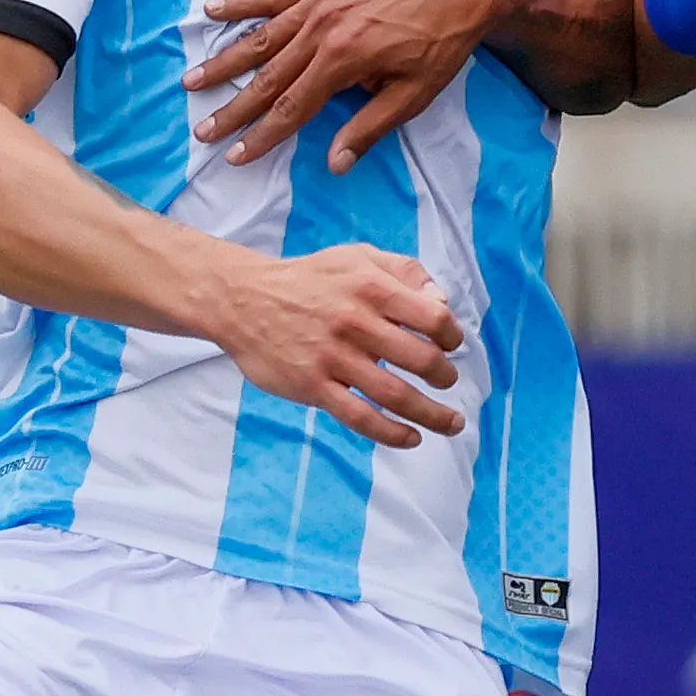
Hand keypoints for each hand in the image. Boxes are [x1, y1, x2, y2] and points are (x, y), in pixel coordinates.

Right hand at [183, 0, 503, 175]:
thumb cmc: (440, 44)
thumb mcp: (413, 96)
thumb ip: (369, 128)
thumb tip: (334, 165)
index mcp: (343, 61)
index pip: (292, 108)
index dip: (261, 135)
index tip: (234, 156)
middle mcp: (321, 29)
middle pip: (267, 77)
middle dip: (232, 108)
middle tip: (201, 130)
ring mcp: (317, 1)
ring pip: (259, 36)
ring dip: (224, 60)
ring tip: (192, 80)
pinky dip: (241, 3)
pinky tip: (212, 11)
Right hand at [206, 244, 468, 447]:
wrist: (243, 298)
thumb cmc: (310, 279)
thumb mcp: (358, 257)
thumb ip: (405, 271)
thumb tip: (442, 301)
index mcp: (371, 287)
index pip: (433, 318)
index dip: (451, 335)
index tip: (451, 345)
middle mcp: (355, 322)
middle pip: (421, 360)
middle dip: (445, 376)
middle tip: (447, 380)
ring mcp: (333, 358)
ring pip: (396, 395)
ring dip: (432, 415)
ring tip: (450, 423)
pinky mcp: (313, 386)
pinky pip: (360, 417)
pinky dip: (391, 433)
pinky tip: (411, 438)